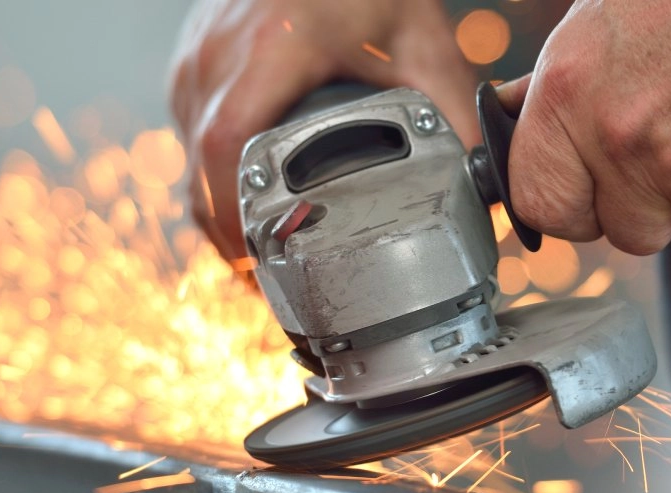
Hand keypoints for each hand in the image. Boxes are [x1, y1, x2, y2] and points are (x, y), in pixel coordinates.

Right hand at [170, 0, 478, 262]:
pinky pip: (191, 134)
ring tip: (258, 248)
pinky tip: (243, 198)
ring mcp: (197, 59)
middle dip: (230, 231)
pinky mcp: (193, 62)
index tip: (263, 255)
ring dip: (220, 207)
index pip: (225, 147)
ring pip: (190, 157)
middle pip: (200, 168)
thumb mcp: (420, 39)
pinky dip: (214, 176)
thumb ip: (453, 107)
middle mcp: (219, 56)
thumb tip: (479, 178)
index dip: (234, 213)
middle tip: (267, 275)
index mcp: (273, 48)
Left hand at [498, 0, 670, 254]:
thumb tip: (511, 114)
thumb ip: (553, 84)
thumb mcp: (599, 19)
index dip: (566, 207)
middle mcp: (622, 140)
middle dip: (643, 209)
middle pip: (624, 232)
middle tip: (667, 154)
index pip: (541, 202)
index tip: (582, 199)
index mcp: (570, 98)